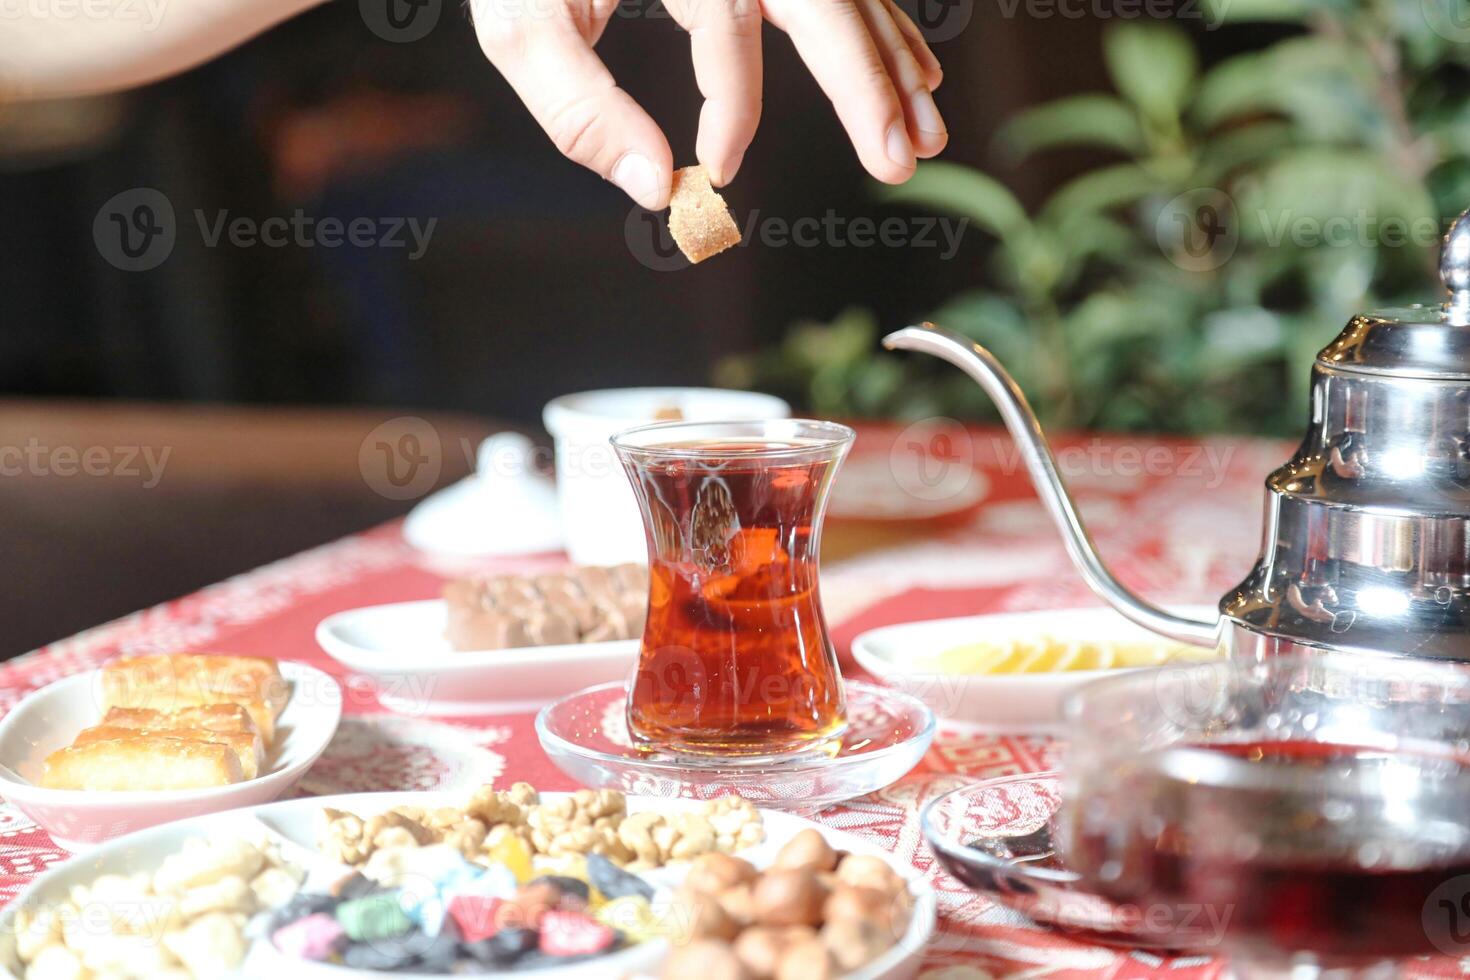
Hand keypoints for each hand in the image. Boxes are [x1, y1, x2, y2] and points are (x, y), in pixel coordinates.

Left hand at [469, 0, 945, 209]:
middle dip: (868, 83)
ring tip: (925, 132)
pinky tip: (914, 69)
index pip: (729, 25)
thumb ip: (577, 108)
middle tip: (898, 159)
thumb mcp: (523, 22)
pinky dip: (881, 26)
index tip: (720, 169)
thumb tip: (651, 186)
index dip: (734, 105)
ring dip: (893, 61)